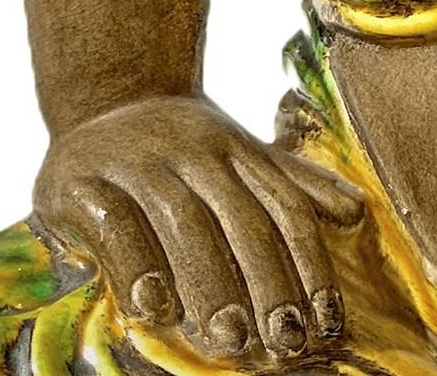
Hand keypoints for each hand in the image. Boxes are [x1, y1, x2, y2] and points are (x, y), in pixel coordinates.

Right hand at [34, 94, 363, 363]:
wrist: (106, 95)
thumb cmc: (184, 143)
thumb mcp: (241, 155)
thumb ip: (292, 184)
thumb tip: (355, 212)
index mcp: (238, 151)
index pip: (284, 208)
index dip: (310, 264)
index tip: (327, 321)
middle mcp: (195, 153)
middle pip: (242, 219)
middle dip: (269, 283)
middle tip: (284, 340)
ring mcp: (139, 162)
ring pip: (185, 222)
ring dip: (212, 283)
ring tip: (233, 338)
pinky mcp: (82, 180)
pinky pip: (115, 223)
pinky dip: (137, 264)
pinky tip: (154, 309)